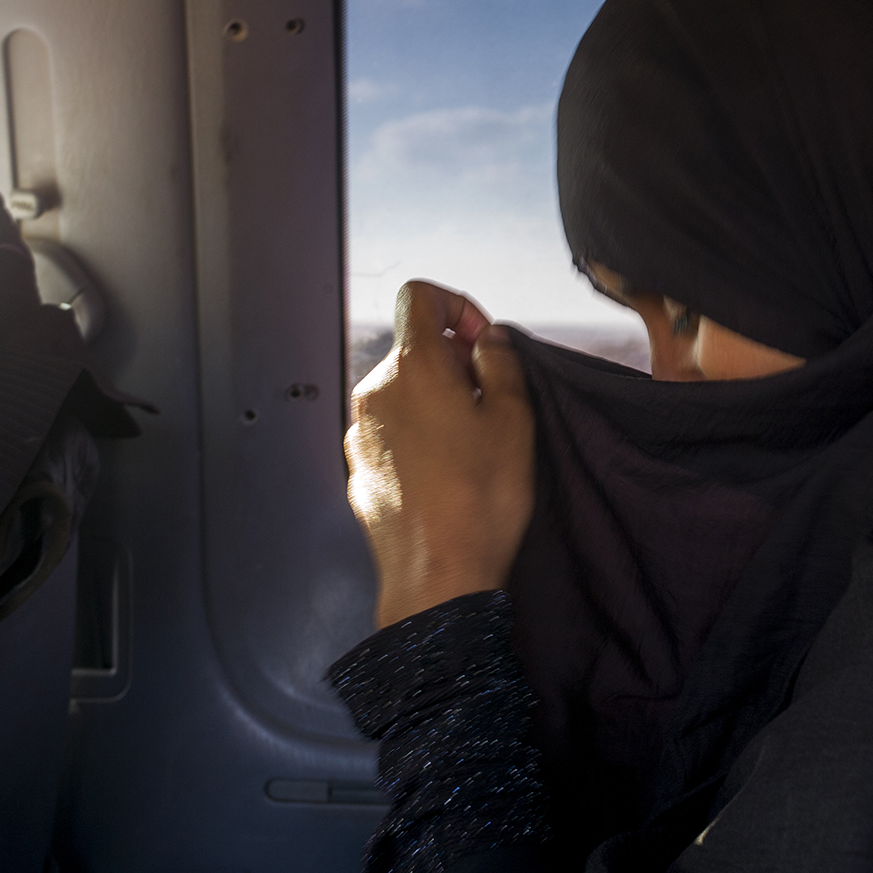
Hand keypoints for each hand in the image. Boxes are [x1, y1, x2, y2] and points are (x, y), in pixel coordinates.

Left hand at [346, 280, 535, 627]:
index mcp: (413, 367)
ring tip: (472, 446)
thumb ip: (502, 362)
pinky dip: (419, 436)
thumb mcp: (515, 419)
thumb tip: (489, 340)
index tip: (482, 343)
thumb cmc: (479, 502)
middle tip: (491, 403)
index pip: (421, 295)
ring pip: (403, 391)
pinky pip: (391, 431)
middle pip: (414, 347)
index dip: (459, 306)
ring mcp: (360, 432)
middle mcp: (375, 392)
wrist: (438, 577)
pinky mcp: (358, 468)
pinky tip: (447, 472)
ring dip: (437, 402)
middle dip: (455, 363)